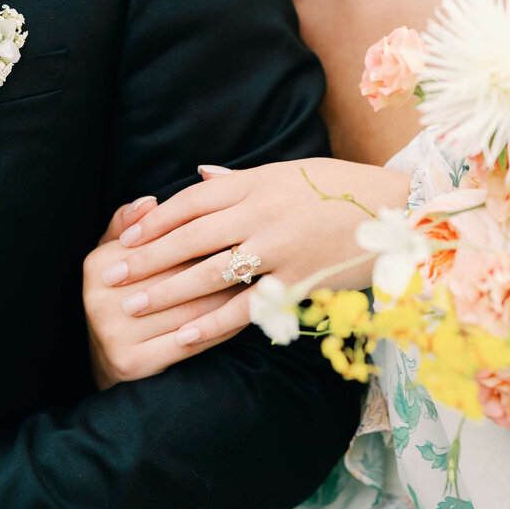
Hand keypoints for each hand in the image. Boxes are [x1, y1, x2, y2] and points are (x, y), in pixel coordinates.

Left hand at [84, 159, 408, 384]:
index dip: (153, 221)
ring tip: (132, 306)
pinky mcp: (297, 280)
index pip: (191, 201)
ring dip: (166, 291)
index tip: (124, 239)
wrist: (399, 212)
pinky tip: (182, 335)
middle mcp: (262, 212)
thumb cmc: (341, 190)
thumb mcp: (289, 172)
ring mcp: (279, 247)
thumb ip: (241, 179)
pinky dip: (210, 322)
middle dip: (146, 258)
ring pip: (208, 272)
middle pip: (189, 236)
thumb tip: (199, 174)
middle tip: (110, 275)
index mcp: (257, 182)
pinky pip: (245, 306)